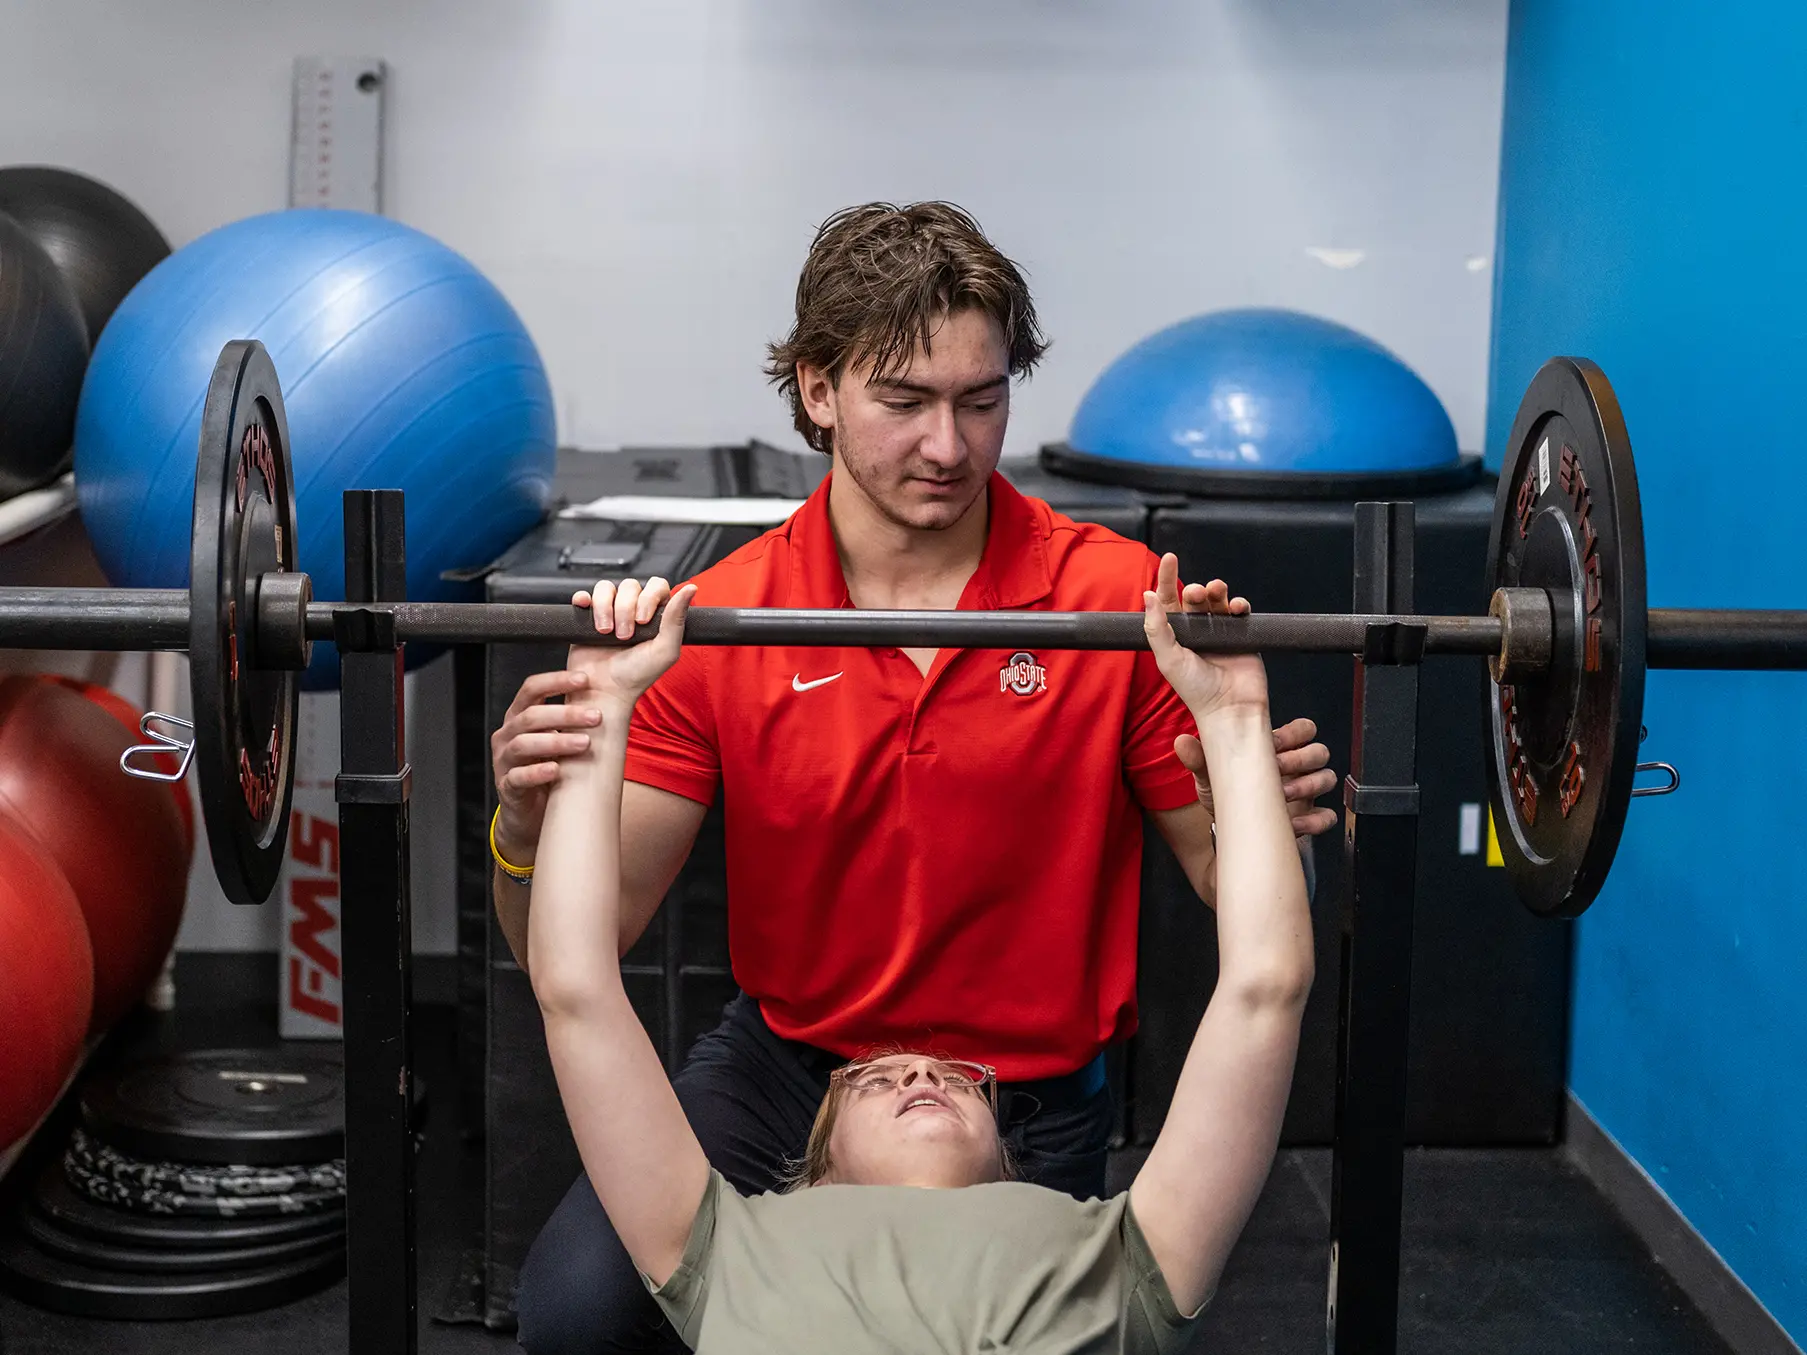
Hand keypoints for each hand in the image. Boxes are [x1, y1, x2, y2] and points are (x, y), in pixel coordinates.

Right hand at [491, 668, 604, 864]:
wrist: (530, 814)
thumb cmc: (549, 768)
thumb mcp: (558, 740)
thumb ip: (572, 721)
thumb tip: (610, 697)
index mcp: (519, 717)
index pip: (532, 689)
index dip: (556, 681)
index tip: (585, 680)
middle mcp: (507, 735)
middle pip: (530, 716)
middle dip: (565, 714)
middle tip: (596, 717)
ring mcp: (504, 761)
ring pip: (523, 745)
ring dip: (556, 742)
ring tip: (585, 743)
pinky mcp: (506, 787)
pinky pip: (518, 777)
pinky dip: (537, 773)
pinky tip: (556, 770)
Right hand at [567, 577, 696, 709]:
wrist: (605, 691)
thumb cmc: (637, 675)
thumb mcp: (665, 650)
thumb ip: (676, 619)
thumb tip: (690, 588)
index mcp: (655, 614)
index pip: (656, 585)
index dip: (649, 597)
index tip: (643, 621)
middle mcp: (633, 609)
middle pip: (630, 585)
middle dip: (625, 609)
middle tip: (625, 635)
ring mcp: (609, 611)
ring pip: (606, 587)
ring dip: (605, 608)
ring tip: (606, 632)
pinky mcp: (587, 616)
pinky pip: (584, 595)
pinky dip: (584, 599)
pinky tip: (587, 610)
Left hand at [1143, 555, 1337, 837]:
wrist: (1230, 708)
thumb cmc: (1196, 690)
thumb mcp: (1168, 658)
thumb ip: (1156, 628)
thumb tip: (1148, 596)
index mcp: (1174, 634)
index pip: (1168, 601)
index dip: (1167, 578)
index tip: (1170, 557)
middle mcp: (1196, 631)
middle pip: (1193, 597)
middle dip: (1194, 588)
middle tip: (1195, 592)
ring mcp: (1219, 631)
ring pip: (1217, 599)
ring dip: (1217, 590)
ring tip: (1216, 592)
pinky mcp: (1241, 635)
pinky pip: (1240, 611)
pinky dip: (1239, 604)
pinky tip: (1237, 608)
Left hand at [1179, 717, 1339, 838]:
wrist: (1230, 830)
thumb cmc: (1226, 795)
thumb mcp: (1210, 775)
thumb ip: (1199, 758)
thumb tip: (1183, 742)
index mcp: (1276, 748)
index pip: (1301, 729)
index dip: (1292, 733)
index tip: (1272, 744)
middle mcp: (1295, 765)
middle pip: (1319, 750)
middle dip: (1300, 759)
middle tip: (1277, 771)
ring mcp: (1306, 789)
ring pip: (1326, 778)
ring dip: (1308, 785)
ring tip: (1282, 795)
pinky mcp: (1310, 815)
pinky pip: (1327, 815)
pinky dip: (1314, 819)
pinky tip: (1293, 823)